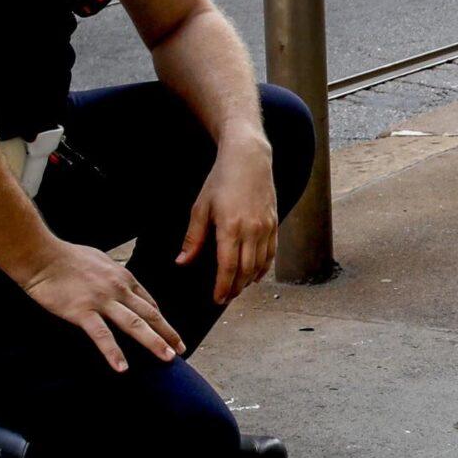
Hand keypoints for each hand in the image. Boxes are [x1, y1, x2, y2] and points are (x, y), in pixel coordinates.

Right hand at [16, 237, 184, 371]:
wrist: (42, 256)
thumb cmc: (67, 257)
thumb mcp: (101, 261)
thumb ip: (114, 276)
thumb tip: (121, 283)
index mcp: (123, 277)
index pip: (149, 302)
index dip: (162, 320)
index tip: (171, 334)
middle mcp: (118, 288)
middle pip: (149, 314)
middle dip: (168, 333)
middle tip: (181, 350)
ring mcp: (101, 300)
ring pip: (134, 324)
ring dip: (154, 342)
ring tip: (168, 358)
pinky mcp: (82, 311)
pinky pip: (102, 335)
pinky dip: (114, 352)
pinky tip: (122, 367)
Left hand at [178, 132, 278, 303]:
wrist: (248, 158)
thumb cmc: (221, 180)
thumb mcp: (201, 207)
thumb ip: (193, 238)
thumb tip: (182, 262)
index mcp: (230, 228)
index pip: (228, 267)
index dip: (223, 286)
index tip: (217, 299)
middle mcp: (252, 230)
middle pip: (246, 270)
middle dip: (235, 288)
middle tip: (225, 298)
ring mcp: (266, 227)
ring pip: (260, 264)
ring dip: (249, 280)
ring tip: (238, 289)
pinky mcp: (275, 222)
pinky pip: (272, 252)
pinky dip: (264, 267)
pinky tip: (256, 275)